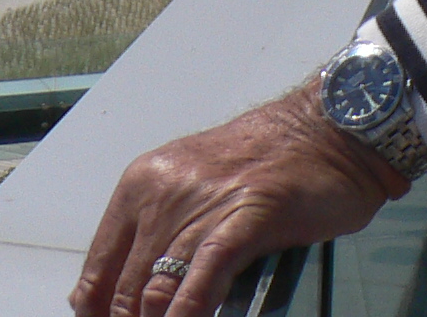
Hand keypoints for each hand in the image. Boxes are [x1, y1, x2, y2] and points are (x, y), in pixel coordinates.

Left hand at [70, 83, 401, 316]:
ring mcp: (202, 207)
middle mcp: (162, 193)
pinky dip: (188, 312)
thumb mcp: (197, 187)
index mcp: (142, 184)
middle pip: (126, 288)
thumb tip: (142, 295)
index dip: (98, 311)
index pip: (98, 268)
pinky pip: (203, 279)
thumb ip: (164, 233)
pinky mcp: (245, 220)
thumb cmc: (268, 160)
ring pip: (156, 290)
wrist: (328, 129)